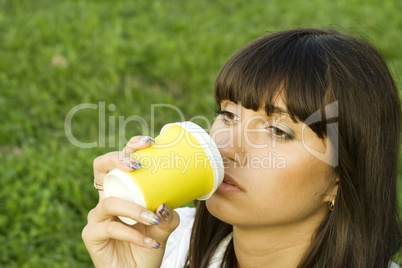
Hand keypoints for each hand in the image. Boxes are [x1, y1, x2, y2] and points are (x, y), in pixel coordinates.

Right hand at [82, 136, 179, 267]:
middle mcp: (107, 198)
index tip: (149, 143)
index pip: (120, 161)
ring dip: (134, 209)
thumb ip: (168, 215)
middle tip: (137, 165)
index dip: (129, 148)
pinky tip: (152, 243)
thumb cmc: (149, 245)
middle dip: (117, 159)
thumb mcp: (164, 227)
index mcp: (123, 190)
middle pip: (100, 167)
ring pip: (110, 202)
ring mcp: (97, 216)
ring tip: (154, 219)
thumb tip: (164, 204)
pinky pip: (113, 229)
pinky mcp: (92, 234)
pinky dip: (135, 236)